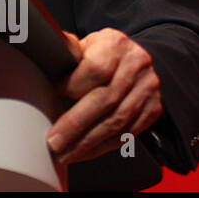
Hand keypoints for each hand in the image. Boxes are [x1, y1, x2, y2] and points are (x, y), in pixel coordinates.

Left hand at [46, 28, 162, 164]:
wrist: (135, 58)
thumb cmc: (102, 53)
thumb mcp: (86, 43)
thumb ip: (67, 49)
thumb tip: (45, 50)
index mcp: (116, 45)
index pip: (95, 70)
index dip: (72, 86)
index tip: (51, 96)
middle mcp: (136, 65)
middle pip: (105, 100)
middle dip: (76, 125)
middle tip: (54, 142)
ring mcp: (148, 89)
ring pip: (117, 122)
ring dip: (88, 143)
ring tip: (65, 154)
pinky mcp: (153, 110)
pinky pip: (127, 134)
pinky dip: (104, 146)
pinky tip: (85, 153)